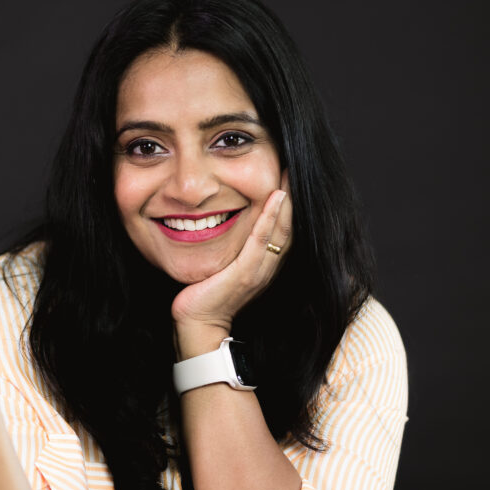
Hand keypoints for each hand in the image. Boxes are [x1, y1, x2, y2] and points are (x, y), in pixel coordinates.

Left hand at [171, 176, 292, 352]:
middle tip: (292, 165)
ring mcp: (259, 270)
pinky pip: (261, 240)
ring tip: (290, 172)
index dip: (288, 201)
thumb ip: (231, 246)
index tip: (287, 174)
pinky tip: (275, 196)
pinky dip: (270, 217)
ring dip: (287, 199)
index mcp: (264, 264)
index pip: (283, 227)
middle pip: (289, 224)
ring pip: (282, 229)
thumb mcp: (222, 264)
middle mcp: (267, 266)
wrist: (197, 324)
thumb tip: (221, 218)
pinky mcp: (246, 274)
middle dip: (293, 194)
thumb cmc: (203, 294)